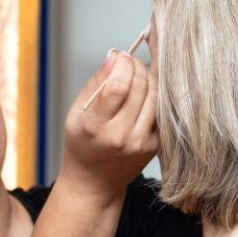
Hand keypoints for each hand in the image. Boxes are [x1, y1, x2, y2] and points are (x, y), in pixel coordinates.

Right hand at [60, 49, 157, 198]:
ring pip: (155, 96)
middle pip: (140, 87)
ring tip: (137, 75)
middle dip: (136, 66)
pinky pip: (160, 110)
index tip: (120, 55)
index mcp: (95, 127)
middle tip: (129, 62)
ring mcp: (140, 143)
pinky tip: (143, 95)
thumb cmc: (83, 143)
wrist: (94, 182)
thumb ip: (96, 83)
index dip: (123, 64)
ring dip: (148, 78)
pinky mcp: (154, 146)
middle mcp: (120, 137)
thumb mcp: (77, 112)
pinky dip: (154, 96)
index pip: (117, 87)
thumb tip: (115, 55)